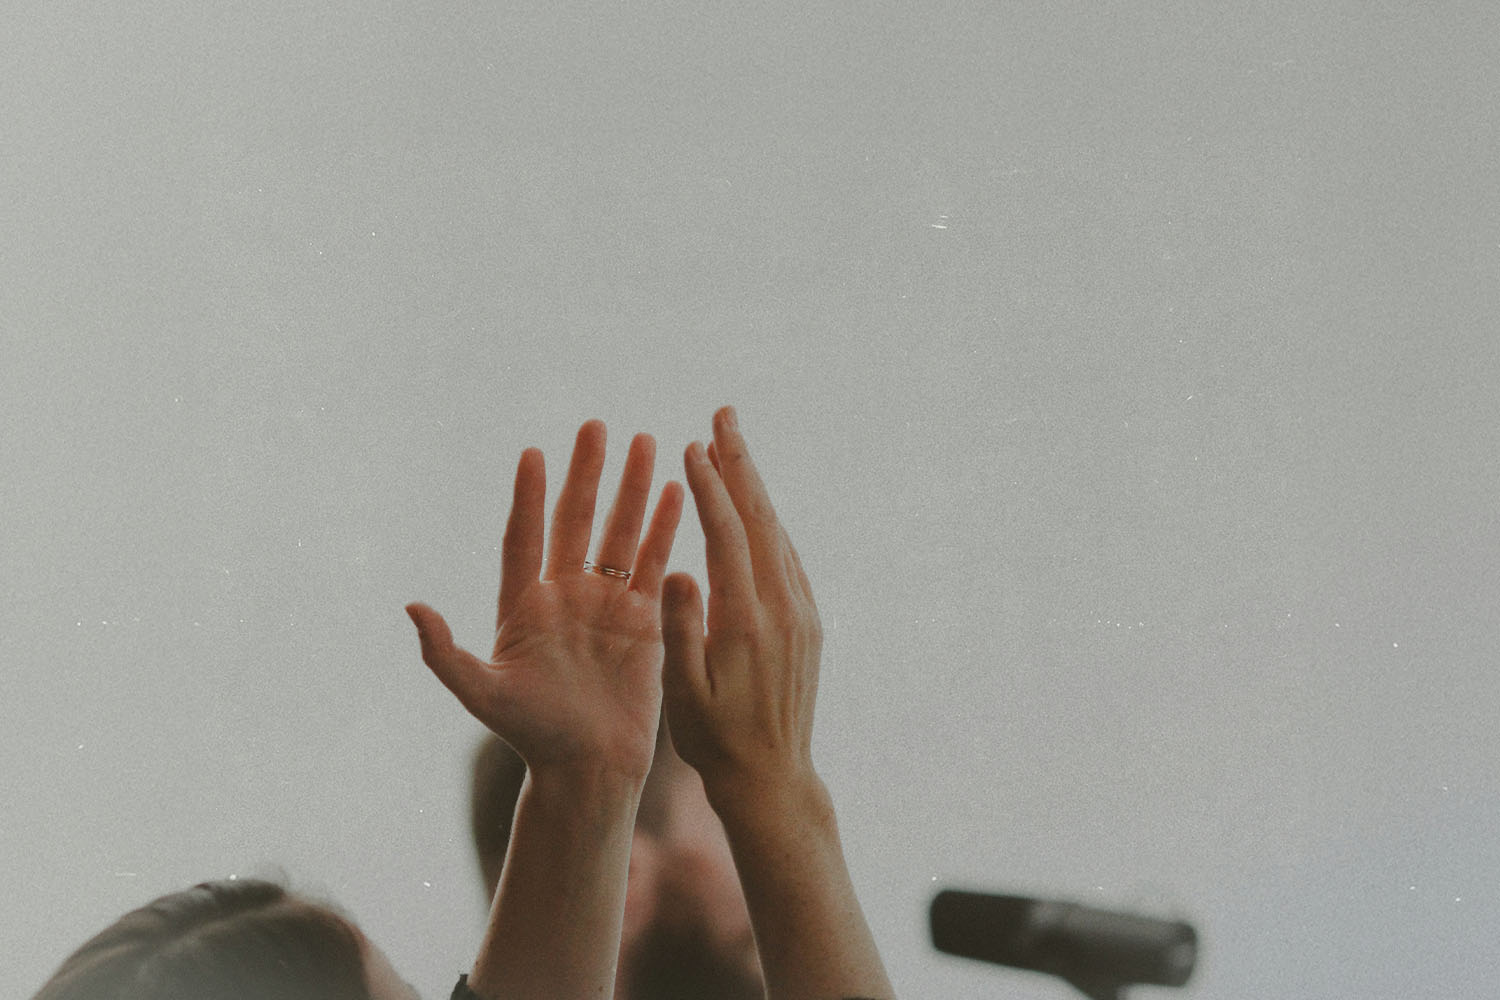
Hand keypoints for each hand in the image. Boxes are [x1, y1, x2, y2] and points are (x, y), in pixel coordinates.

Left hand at [407, 420, 682, 782]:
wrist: (589, 769)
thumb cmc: (533, 736)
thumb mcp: (482, 696)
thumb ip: (445, 653)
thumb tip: (411, 607)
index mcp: (525, 607)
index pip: (525, 537)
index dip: (528, 498)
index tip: (532, 455)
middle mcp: (566, 596)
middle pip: (576, 521)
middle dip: (588, 473)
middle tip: (597, 427)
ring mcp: (607, 605)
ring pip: (621, 533)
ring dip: (634, 489)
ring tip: (648, 442)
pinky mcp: (645, 620)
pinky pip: (656, 564)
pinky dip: (666, 529)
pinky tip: (678, 493)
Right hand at [660, 406, 823, 812]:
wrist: (772, 778)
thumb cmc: (714, 740)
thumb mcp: (684, 693)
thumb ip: (681, 628)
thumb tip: (676, 568)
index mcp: (747, 621)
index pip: (728, 535)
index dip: (709, 487)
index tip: (691, 446)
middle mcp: (783, 608)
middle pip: (762, 518)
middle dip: (741, 463)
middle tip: (724, 415)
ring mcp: (802, 613)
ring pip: (777, 532)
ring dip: (755, 487)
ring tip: (732, 448)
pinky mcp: (809, 623)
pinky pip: (787, 557)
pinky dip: (768, 521)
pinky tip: (754, 507)